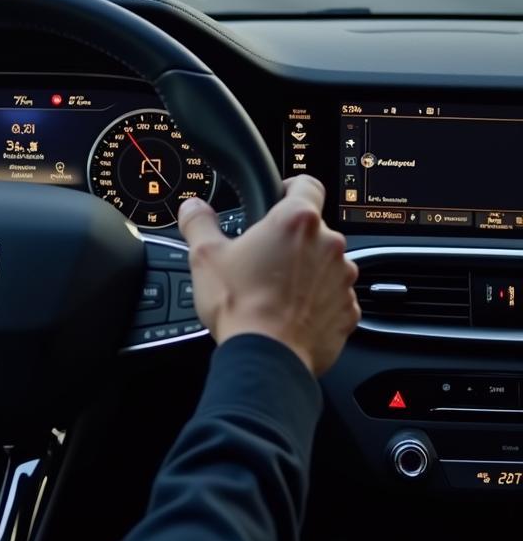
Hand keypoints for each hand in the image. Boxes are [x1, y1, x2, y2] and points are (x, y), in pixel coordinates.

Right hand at [177, 176, 359, 376]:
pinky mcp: (348, 311)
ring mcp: (342, 279)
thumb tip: (193, 208)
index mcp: (296, 221)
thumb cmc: (239, 305)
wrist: (266, 357)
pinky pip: (332, 297)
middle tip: (261, 258)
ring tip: (274, 291)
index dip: (290, 188)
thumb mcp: (204, 255)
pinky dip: (315, 301)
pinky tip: (289, 313)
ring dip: (305, 271)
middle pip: (313, 229)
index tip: (278, 198)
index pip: (307, 184)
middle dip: (290, 240)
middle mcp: (329, 245)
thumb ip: (198, 222)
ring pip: (324, 264)